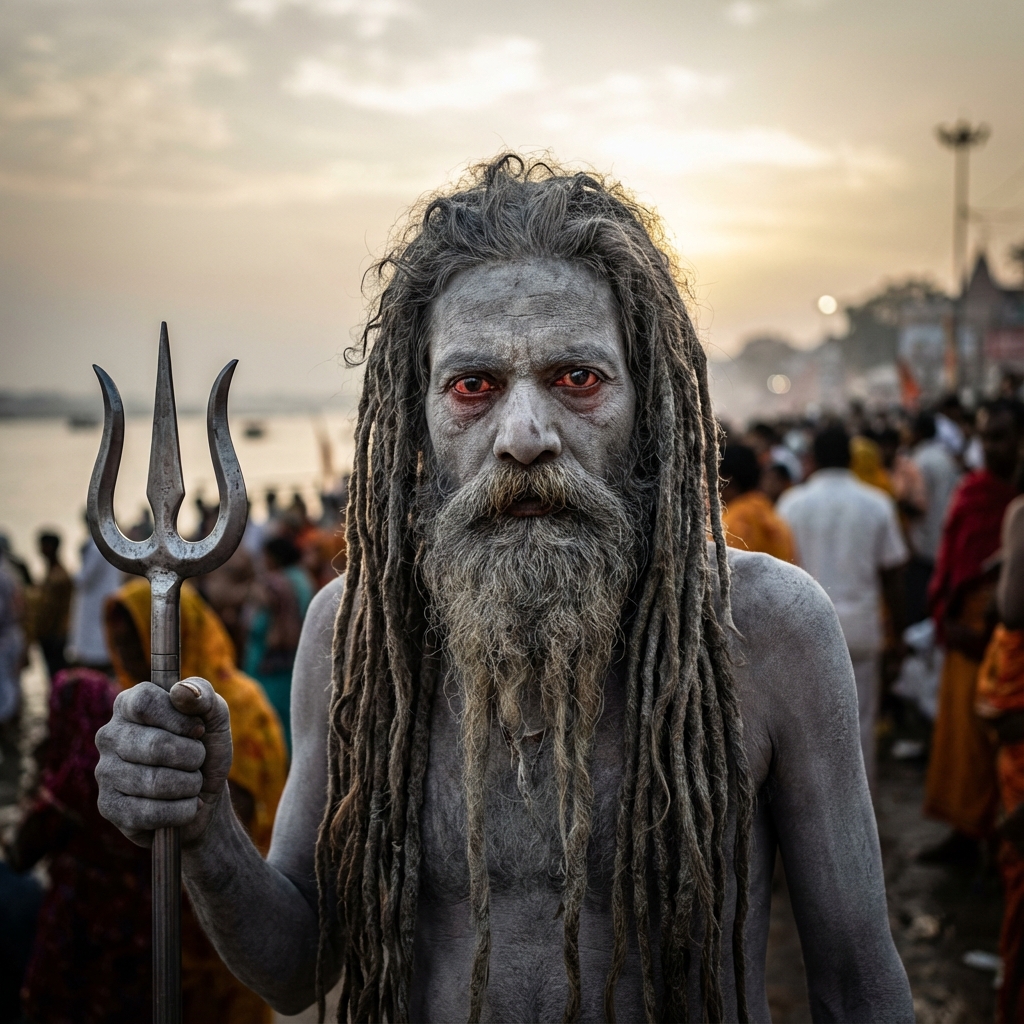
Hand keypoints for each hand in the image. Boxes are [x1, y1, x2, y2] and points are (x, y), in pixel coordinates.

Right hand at [95, 677, 232, 848]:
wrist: (203, 796)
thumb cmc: (205, 748)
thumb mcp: (214, 717)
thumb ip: (204, 694)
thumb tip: (181, 691)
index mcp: (129, 704)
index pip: (145, 703)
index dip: (179, 719)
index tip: (198, 730)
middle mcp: (109, 735)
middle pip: (155, 745)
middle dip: (193, 757)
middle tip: (199, 760)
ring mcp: (104, 772)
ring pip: (154, 783)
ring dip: (190, 785)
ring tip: (192, 783)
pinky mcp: (108, 807)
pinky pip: (149, 813)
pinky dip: (181, 811)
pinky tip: (185, 806)